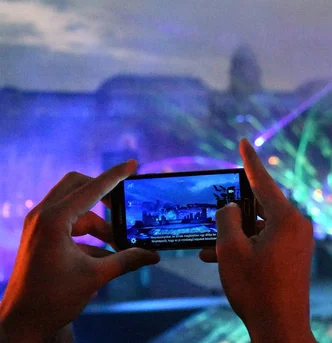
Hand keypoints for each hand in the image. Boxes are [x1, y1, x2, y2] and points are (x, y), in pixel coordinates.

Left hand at [0, 161, 159, 341]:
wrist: (23, 321)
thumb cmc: (53, 298)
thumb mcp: (96, 276)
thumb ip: (127, 259)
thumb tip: (154, 255)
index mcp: (54, 220)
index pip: (91, 188)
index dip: (115, 176)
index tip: (132, 164)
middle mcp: (43, 216)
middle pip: (78, 185)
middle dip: (104, 193)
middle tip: (125, 205)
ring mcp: (39, 225)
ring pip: (76, 205)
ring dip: (99, 220)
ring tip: (119, 243)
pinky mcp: (40, 235)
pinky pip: (69, 221)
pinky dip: (88, 232)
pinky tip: (105, 252)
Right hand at [200, 139, 316, 342]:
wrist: (280, 327)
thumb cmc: (256, 289)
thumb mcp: (231, 250)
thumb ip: (226, 219)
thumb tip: (230, 208)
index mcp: (287, 218)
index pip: (263, 181)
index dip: (249, 160)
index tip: (244, 141)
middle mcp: (297, 225)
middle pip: (260, 205)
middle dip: (233, 211)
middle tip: (215, 213)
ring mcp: (298, 242)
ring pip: (260, 226)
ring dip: (235, 234)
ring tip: (210, 247)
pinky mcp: (295, 255)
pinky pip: (267, 240)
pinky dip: (247, 245)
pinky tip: (222, 257)